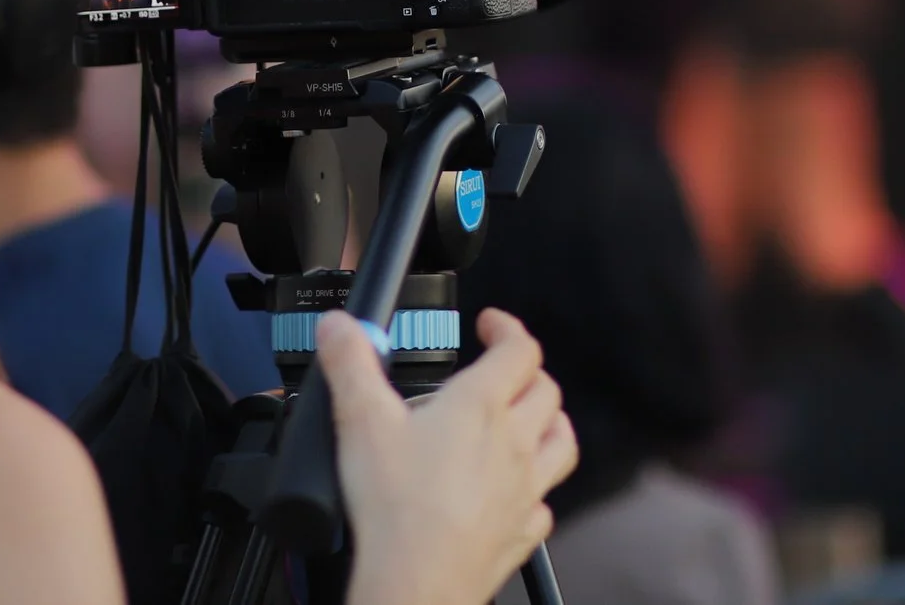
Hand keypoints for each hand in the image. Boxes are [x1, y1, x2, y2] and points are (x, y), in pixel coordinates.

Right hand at [326, 309, 576, 604]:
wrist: (418, 581)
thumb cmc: (397, 507)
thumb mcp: (360, 419)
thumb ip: (350, 364)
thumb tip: (342, 326)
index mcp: (481, 406)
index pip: (519, 350)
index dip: (507, 327)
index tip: (490, 324)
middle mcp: (514, 443)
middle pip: (546, 392)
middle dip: (527, 371)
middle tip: (501, 369)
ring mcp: (525, 489)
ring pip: (562, 442)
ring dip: (551, 422)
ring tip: (530, 418)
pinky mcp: (523, 530)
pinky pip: (545, 502)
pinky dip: (537, 488)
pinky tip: (516, 491)